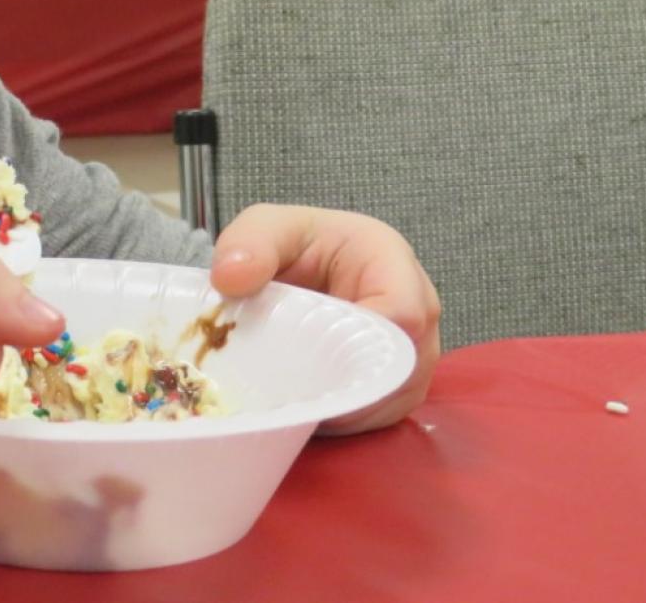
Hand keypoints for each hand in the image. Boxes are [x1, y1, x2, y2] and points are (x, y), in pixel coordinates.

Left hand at [209, 204, 439, 434]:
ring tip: (292, 404)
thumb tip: (229, 277)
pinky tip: (304, 412)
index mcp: (390, 260)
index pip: (402, 313)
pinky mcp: (396, 383)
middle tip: (291, 393)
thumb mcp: (266, 227)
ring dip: (342, 407)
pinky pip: (381, 413)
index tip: (309, 359)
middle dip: (345, 383)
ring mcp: (411, 351)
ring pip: (392, 396)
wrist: (302, 265)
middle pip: (402, 364)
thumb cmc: (295, 244)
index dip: (360, 344)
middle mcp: (416, 308)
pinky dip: (342, 418)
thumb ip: (248, 242)